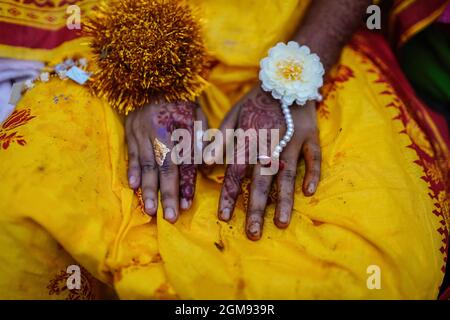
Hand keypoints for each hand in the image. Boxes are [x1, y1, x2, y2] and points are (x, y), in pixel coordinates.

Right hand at [125, 101, 206, 221]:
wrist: (153, 77)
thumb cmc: (181, 99)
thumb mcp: (198, 114)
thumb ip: (202, 139)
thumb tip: (206, 164)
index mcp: (181, 130)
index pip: (185, 164)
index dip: (186, 185)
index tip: (188, 205)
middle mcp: (161, 135)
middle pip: (165, 170)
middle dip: (168, 195)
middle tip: (170, 218)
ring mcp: (143, 134)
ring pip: (147, 166)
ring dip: (148, 190)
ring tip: (149, 210)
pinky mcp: (130, 132)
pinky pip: (131, 155)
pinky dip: (133, 171)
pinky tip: (134, 187)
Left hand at [215, 87, 320, 239]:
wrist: (284, 78)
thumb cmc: (255, 102)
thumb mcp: (232, 116)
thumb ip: (220, 140)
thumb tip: (205, 165)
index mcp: (248, 141)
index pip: (236, 174)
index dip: (230, 196)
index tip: (225, 218)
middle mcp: (269, 145)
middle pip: (262, 181)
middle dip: (256, 209)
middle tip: (253, 234)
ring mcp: (292, 141)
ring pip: (288, 174)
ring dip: (284, 199)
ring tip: (281, 223)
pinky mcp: (311, 136)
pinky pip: (314, 157)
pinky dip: (312, 173)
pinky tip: (309, 192)